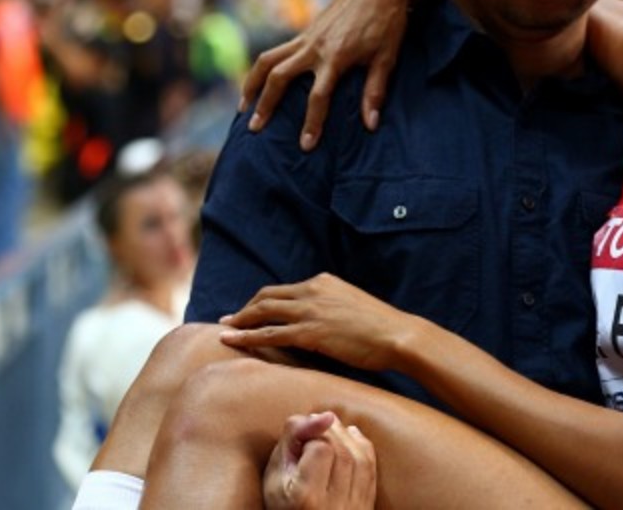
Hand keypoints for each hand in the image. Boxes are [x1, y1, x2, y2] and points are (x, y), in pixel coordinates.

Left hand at [218, 273, 413, 370]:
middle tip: (229, 320)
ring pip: (263, 311)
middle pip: (267, 296)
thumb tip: (322, 322)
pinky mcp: (310, 332)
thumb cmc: (382, 327)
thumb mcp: (353, 307)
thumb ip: (333, 308)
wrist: (398, 335)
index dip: (263, 301)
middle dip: (245, 308)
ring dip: (240, 321)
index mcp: (324, 282)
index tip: (250, 311)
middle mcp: (313, 290)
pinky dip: (247, 336)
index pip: (285, 290)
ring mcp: (311, 310)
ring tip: (224, 331)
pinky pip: (270, 333)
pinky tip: (232, 341)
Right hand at [240, 0, 444, 147]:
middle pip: (279, 78)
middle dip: (265, 104)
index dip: (312, 123)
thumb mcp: (387, 58)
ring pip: (268, 60)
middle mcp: (315, 47)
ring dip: (252, 83)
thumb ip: (374, 92)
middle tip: (255, 128)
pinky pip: (276, 51)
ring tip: (244, 106)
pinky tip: (262, 83)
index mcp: (336, 57)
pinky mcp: (306, 31)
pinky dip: (264, 68)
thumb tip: (370, 125)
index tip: (306, 145)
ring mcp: (307, 37)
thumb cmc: (388, 22)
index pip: (317, 97)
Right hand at [263, 411, 376, 509]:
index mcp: (306, 497)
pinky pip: (371, 469)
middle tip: (315, 429)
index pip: (321, 449)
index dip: (312, 436)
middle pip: (342, 452)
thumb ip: (294, 437)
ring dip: (347, 437)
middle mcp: (334, 505)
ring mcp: (354, 507)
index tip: (301, 441)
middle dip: (330, 433)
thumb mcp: (275, 473)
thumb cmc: (283, 501)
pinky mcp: (366, 506)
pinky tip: (348, 439)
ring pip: (361, 458)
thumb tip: (325, 415)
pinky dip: (361, 447)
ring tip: (329, 431)